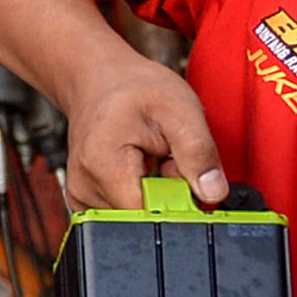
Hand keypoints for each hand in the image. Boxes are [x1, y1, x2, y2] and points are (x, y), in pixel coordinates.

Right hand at [60, 53, 232, 212]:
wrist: (100, 78)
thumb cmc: (135, 88)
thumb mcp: (180, 110)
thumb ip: (199, 153)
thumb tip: (213, 193)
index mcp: (103, 165)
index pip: (149, 215)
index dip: (176, 203)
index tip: (180, 173)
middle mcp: (85, 187)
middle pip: (143, 218)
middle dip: (165, 197)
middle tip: (164, 159)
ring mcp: (82, 196)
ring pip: (136, 216)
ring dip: (154, 195)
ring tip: (150, 159)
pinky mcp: (86, 200)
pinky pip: (124, 212)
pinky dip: (139, 195)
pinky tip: (138, 169)